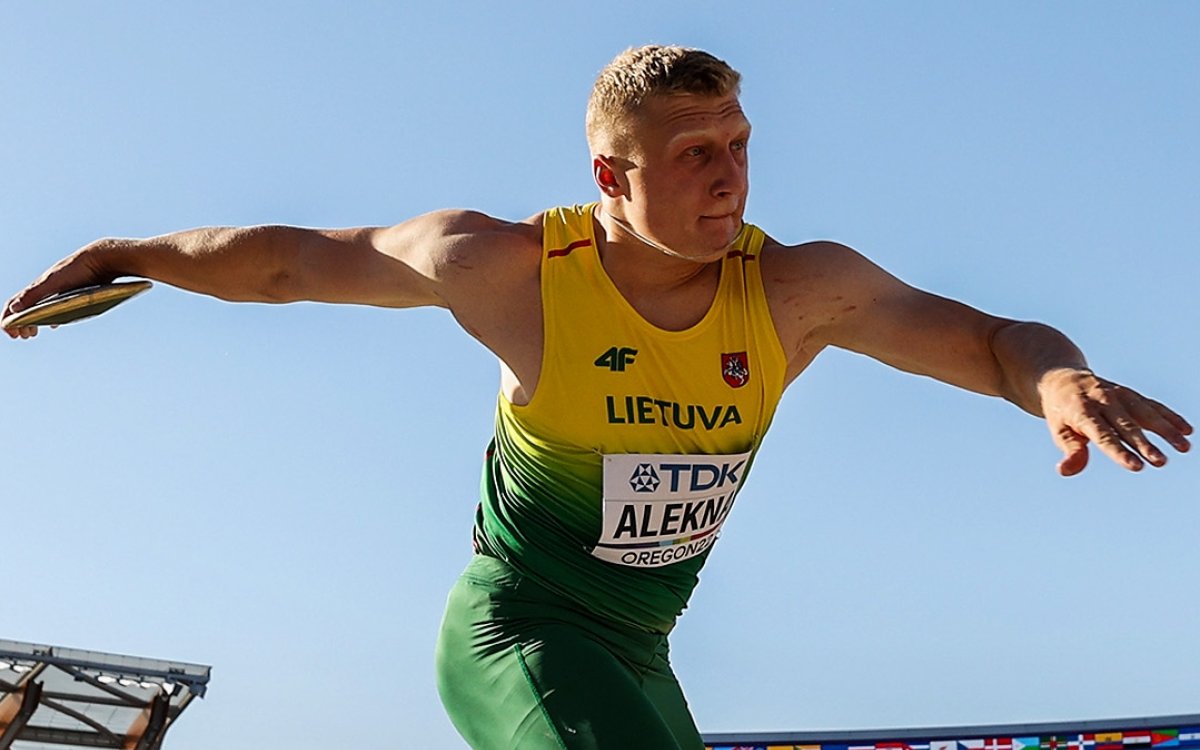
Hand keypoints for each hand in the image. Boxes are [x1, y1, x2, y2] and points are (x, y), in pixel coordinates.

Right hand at [4, 244, 116, 339]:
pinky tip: (53, 324)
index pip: (15, 303)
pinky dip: (50, 316)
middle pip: (26, 307)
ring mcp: (60, 290)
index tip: (11, 334)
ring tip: (33, 333)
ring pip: (40, 307)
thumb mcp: (53, 283)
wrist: (103, 259)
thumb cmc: (78, 270)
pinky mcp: (74, 293)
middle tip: (22, 337)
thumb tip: (13, 309)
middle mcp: (46, 288)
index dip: (8, 318)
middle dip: (20, 322)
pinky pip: (56, 306)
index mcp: (38, 286)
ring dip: (33, 320)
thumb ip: (33, 295)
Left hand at [1038, 368, 1191, 475]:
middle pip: (1126, 426)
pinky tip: (1186, 431)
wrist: (1064, 380)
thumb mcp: (1058, 430)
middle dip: (1144, 444)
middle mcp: (1103, 401)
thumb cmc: (1061, 412)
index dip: (1119, 451)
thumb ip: (1069, 449)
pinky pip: (1153, 405)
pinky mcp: (1131, 394)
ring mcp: (1119, 396)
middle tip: (1160, 462)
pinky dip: (1170, 416)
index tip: (1135, 466)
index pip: (1103, 435)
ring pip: (1145, 412)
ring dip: (1166, 430)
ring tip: (1184, 447)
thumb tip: (1066, 470)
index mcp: (1082, 412)